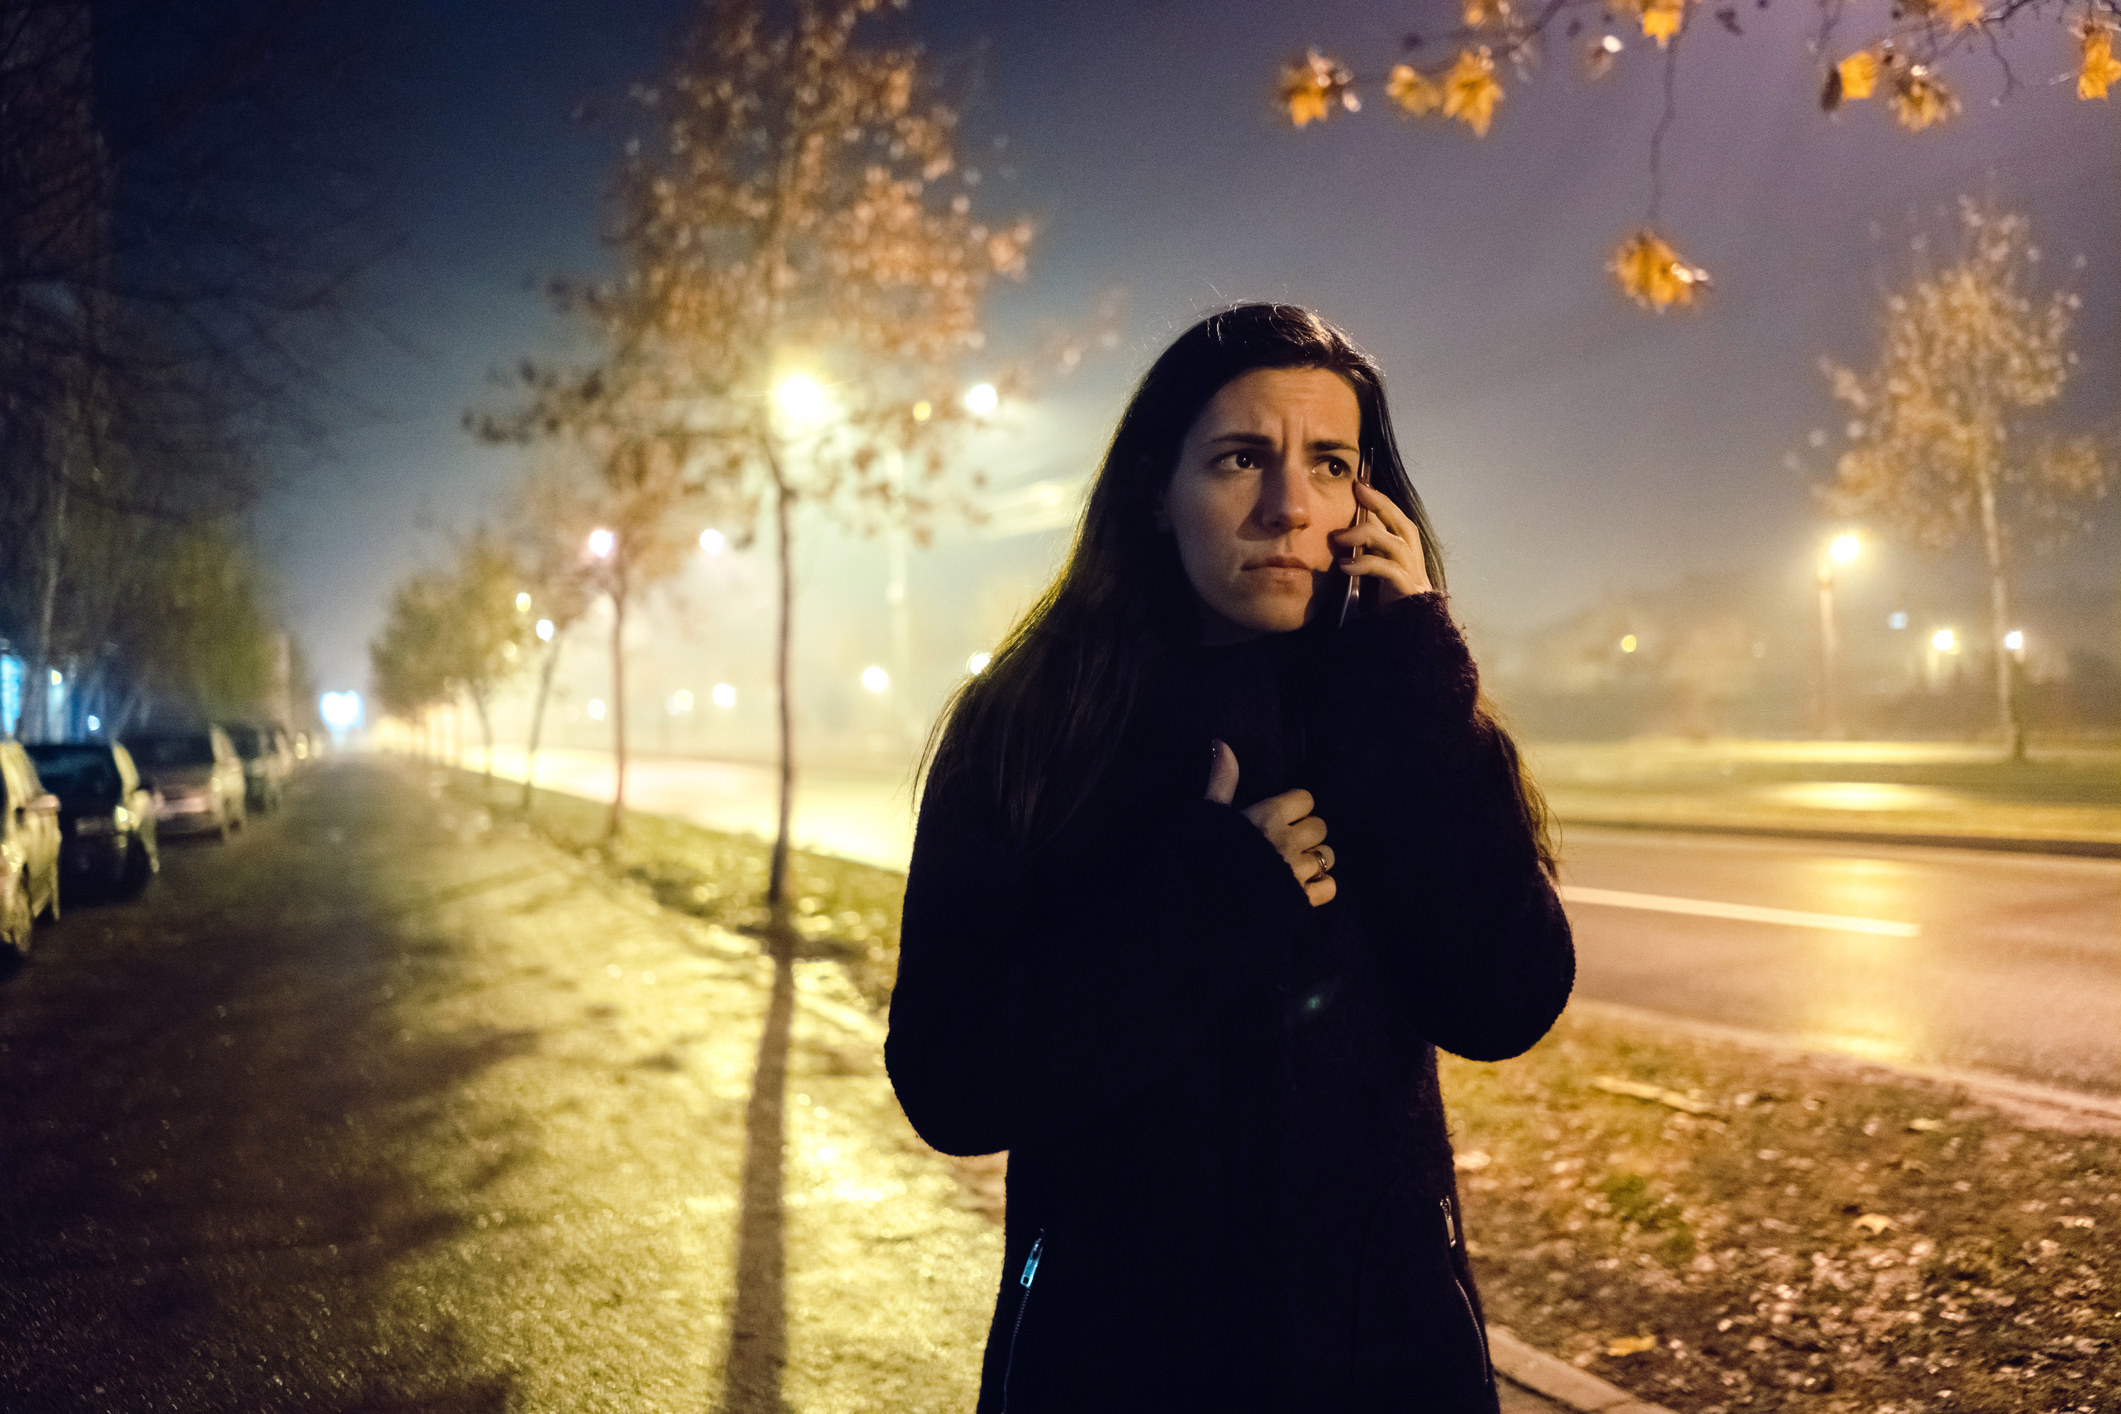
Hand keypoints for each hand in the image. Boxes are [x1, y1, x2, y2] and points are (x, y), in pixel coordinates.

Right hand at [1205, 740, 1334, 906]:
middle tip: (1282, 841)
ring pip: (1327, 856)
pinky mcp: (1302, 901)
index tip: (1277, 816)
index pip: (1304, 799)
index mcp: (1269, 816)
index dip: (1293, 806)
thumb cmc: (1198, 856)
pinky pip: (1329, 887)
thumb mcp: (1207, 814)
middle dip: (1304, 832)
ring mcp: (1298, 872)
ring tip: (1292, 865)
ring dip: (1313, 858)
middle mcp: (1289, 841)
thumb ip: (1222, 780)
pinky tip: (1302, 887)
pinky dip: (1320, 886)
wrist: (1196, 908)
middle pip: (1318, 826)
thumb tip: (1221, 743)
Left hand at [1329, 480, 1432, 603]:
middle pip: (1403, 524)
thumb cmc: (1387, 613)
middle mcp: (1415, 564)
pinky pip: (1389, 572)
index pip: (1397, 521)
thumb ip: (1365, 558)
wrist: (1408, 648)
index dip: (1381, 500)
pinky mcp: (1409, 595)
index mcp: (1407, 557)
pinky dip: (1366, 564)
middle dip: (1381, 503)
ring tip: (1338, 538)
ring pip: (1398, 544)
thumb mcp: (1373, 580)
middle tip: (1357, 489)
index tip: (1359, 482)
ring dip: (1367, 535)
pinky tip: (1345, 566)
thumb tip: (1338, 538)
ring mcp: (1415, 579)